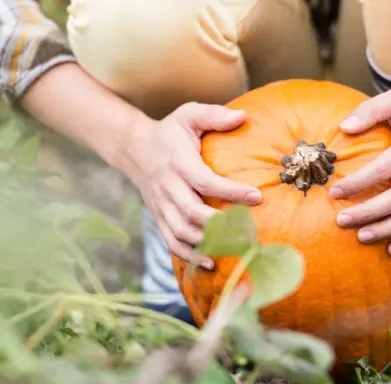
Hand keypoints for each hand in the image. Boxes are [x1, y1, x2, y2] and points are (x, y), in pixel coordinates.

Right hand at [132, 102, 262, 266]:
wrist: (134, 149)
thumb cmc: (170, 132)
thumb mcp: (189, 115)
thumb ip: (214, 115)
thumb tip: (243, 116)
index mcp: (178, 162)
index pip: (205, 181)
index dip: (230, 191)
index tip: (256, 196)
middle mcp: (167, 187)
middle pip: (192, 212)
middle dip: (222, 223)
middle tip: (250, 229)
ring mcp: (161, 206)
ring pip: (182, 231)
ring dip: (208, 243)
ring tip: (235, 247)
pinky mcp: (158, 218)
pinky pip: (172, 241)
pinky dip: (190, 255)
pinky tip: (211, 263)